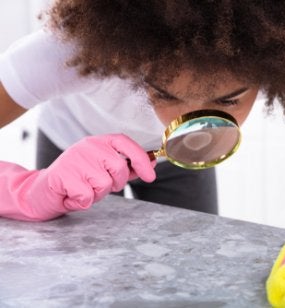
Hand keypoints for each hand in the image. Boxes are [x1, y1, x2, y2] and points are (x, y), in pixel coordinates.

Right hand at [1, 134, 155, 220]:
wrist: (42, 193)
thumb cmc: (77, 181)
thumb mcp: (103, 171)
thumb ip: (127, 167)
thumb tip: (151, 163)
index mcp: (98, 142)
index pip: (125, 143)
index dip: (141, 159)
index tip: (150, 176)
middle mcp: (87, 146)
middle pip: (119, 168)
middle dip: (115, 184)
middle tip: (97, 185)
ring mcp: (74, 159)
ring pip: (104, 184)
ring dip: (96, 195)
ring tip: (82, 189)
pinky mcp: (63, 175)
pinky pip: (88, 196)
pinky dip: (82, 202)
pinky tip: (72, 196)